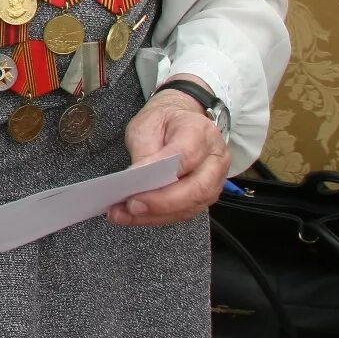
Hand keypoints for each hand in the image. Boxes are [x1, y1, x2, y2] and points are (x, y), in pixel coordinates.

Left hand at [110, 87, 229, 227]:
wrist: (181, 120)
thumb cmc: (163, 121)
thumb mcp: (146, 125)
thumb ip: (144, 151)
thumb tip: (137, 178)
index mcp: (200, 132)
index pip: (185, 156)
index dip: (160, 173)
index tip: (132, 182)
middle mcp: (215, 158)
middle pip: (196, 188)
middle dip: (161, 202)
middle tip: (131, 205)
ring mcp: (214, 180)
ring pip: (191, 206)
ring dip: (156, 215)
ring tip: (123, 214)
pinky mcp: (205, 196)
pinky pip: (185, 212)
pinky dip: (158, 217)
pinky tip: (135, 216)